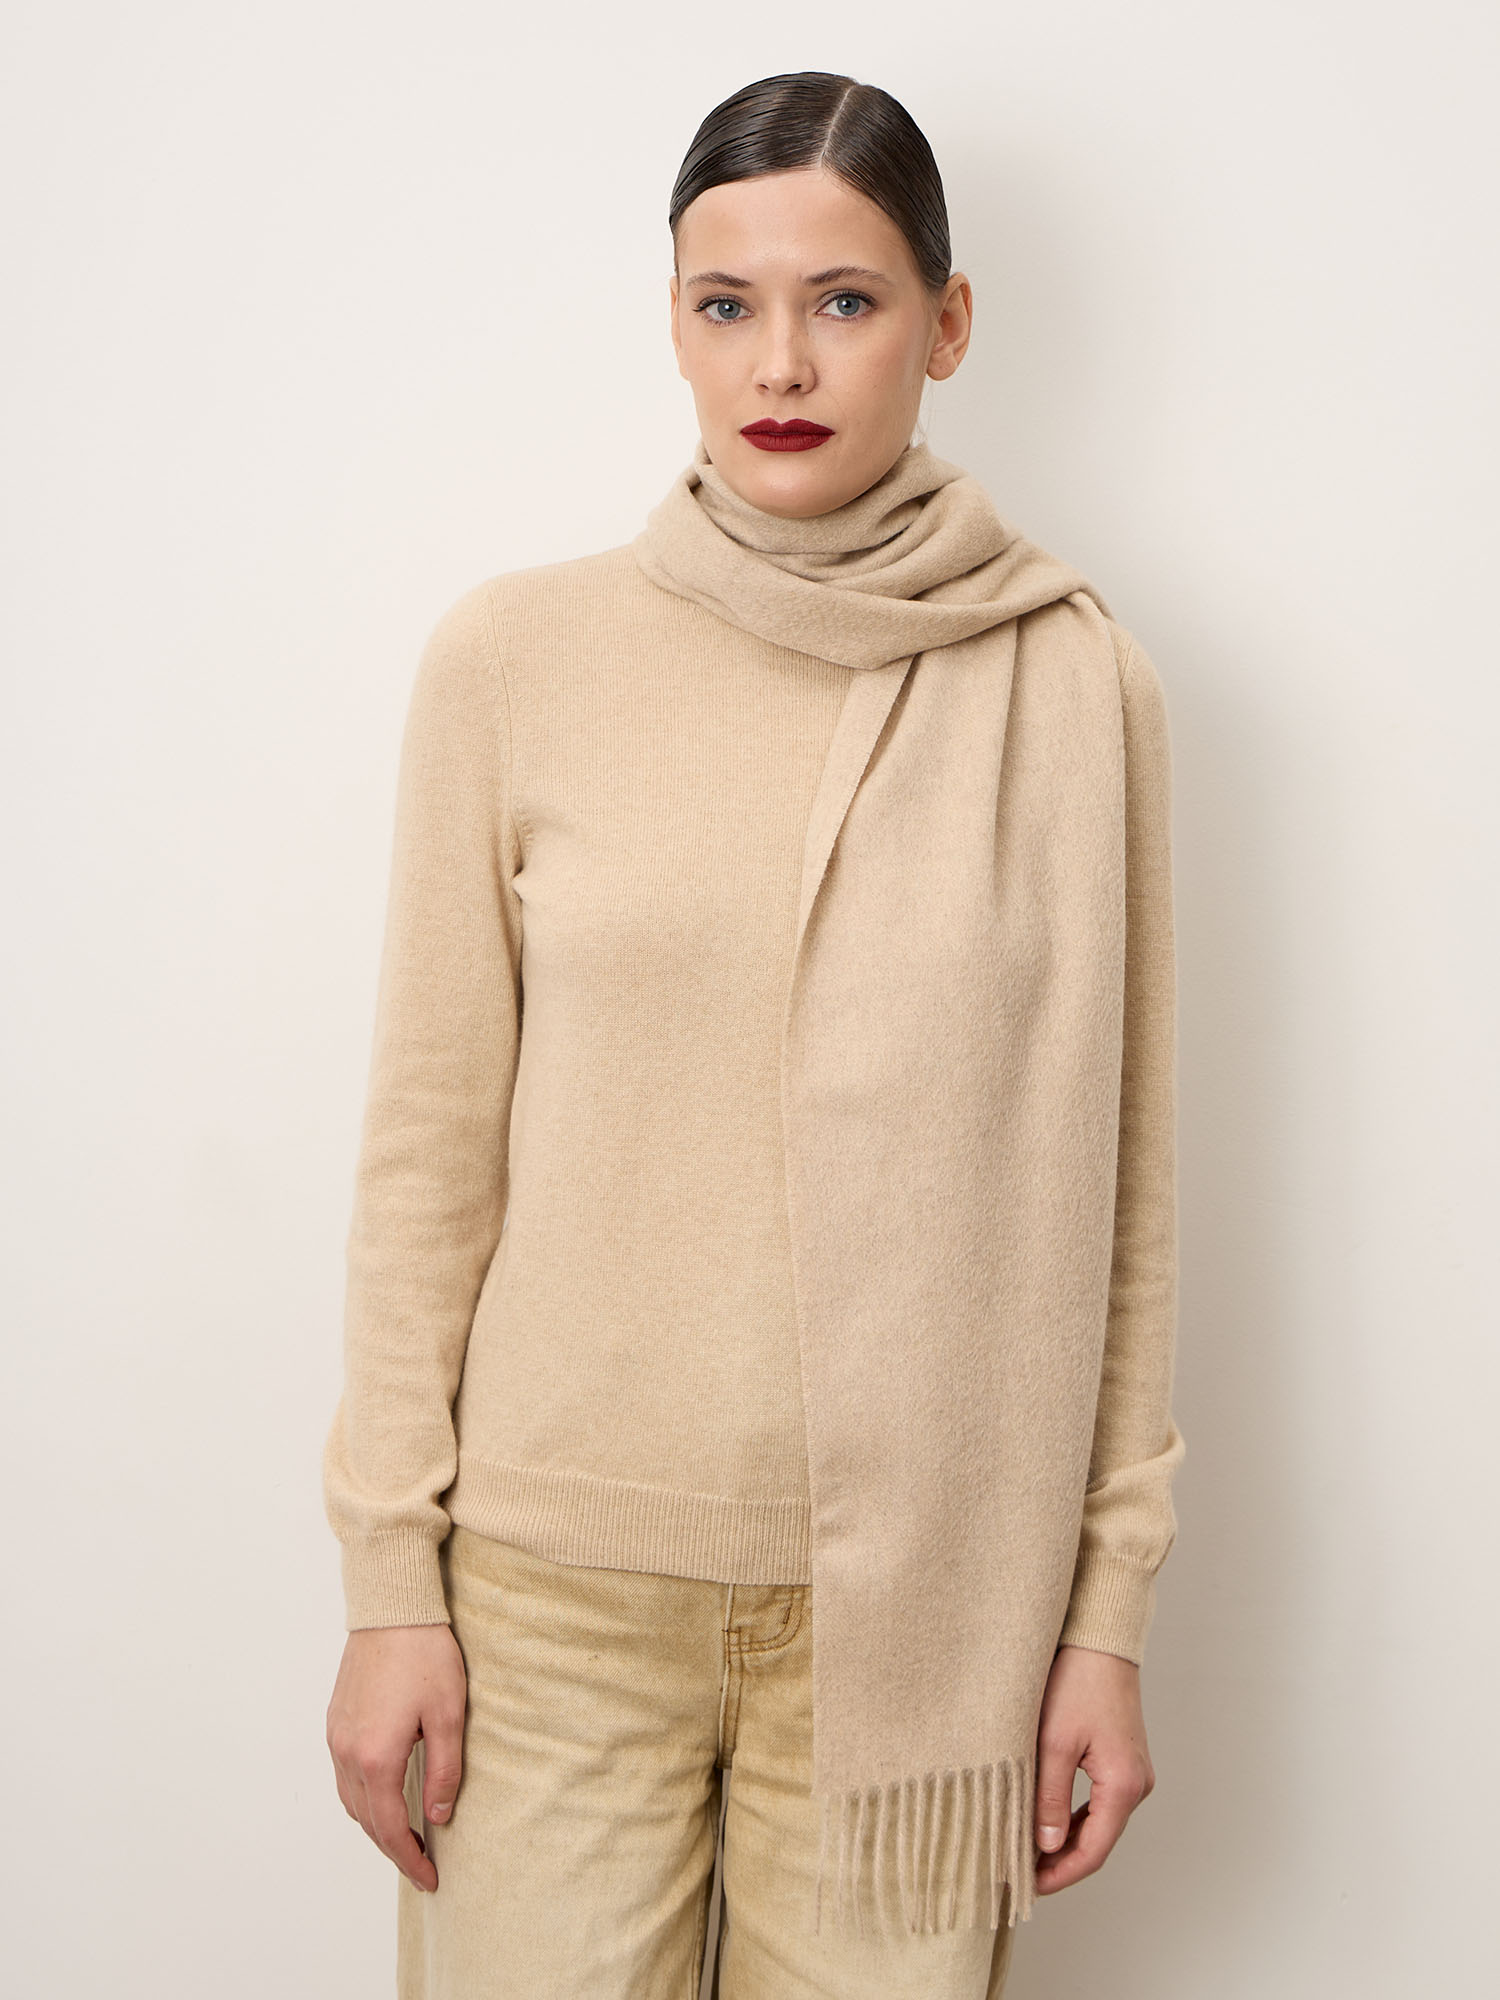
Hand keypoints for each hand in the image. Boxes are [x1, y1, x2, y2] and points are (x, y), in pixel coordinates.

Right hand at [326, 1623, 467, 1892]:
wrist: (392, 1608)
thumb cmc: (425, 1655)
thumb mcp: (450, 1715)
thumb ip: (444, 1771)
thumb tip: (437, 1816)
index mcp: (376, 1757)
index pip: (389, 1827)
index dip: (409, 1858)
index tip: (430, 1878)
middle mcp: (347, 1752)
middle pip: (365, 1820)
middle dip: (392, 1848)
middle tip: (421, 1864)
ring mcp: (337, 1735)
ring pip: (350, 1800)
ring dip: (374, 1824)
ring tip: (405, 1834)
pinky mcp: (335, 1719)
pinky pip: (343, 1775)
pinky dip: (362, 1797)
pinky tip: (383, 1794)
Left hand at [1032, 1642, 1155, 1894]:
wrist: (1100, 1640)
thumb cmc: (1077, 1682)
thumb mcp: (1054, 1742)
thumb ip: (1049, 1798)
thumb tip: (1044, 1847)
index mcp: (1124, 1786)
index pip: (1092, 1852)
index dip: (1058, 1874)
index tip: (1026, 1887)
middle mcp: (1137, 1785)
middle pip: (1098, 1842)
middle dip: (1059, 1862)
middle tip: (1019, 1875)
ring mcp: (1133, 1773)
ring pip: (1098, 1823)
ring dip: (1065, 1840)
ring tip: (1026, 1852)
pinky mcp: (1123, 1761)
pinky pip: (1099, 1803)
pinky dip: (1073, 1817)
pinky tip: (1046, 1821)